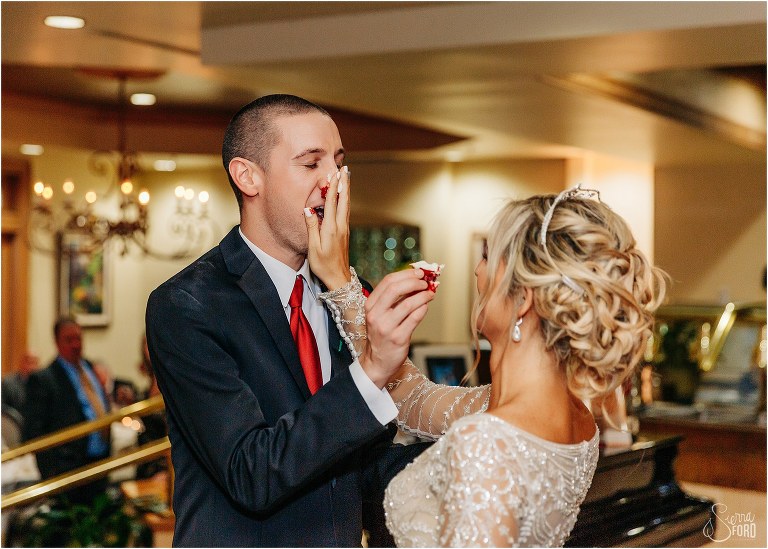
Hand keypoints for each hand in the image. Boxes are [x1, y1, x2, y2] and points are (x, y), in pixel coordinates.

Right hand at [305, 166, 350, 289]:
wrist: (339, 278)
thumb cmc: (323, 265)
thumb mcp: (313, 247)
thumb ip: (311, 227)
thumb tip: (308, 208)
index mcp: (331, 228)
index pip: (332, 203)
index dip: (333, 187)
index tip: (333, 173)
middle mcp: (340, 226)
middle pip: (343, 200)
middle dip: (344, 183)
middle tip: (345, 168)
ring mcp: (345, 229)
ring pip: (346, 205)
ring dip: (346, 190)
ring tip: (346, 177)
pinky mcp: (345, 233)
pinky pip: (346, 212)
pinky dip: (345, 200)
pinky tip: (344, 197)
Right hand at [360, 268, 434, 387]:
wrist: (377, 362)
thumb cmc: (382, 335)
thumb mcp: (380, 314)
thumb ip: (394, 299)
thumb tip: (415, 281)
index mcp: (370, 305)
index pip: (387, 282)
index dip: (406, 274)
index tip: (419, 272)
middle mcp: (376, 315)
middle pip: (395, 289)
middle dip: (414, 282)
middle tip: (425, 282)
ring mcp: (386, 327)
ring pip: (408, 304)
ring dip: (422, 296)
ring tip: (430, 294)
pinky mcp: (398, 338)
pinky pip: (414, 318)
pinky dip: (422, 309)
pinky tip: (426, 306)